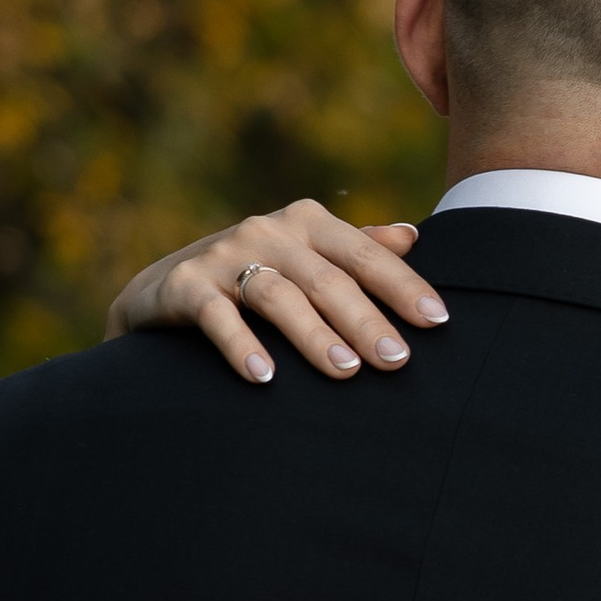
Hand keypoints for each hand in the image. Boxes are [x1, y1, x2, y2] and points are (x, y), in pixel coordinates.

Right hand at [106, 199, 448, 383]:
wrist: (163, 287)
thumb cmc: (255, 274)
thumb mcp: (306, 256)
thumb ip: (357, 248)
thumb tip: (412, 236)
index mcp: (307, 223)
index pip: (365, 255)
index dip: (402, 285)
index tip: (437, 320)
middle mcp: (267, 231)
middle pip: (327, 278)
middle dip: (365, 320)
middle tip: (396, 361)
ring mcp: (224, 256)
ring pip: (278, 295)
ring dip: (313, 334)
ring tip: (344, 370)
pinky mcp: (185, 286)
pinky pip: (217, 316)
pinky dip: (241, 346)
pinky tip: (265, 378)